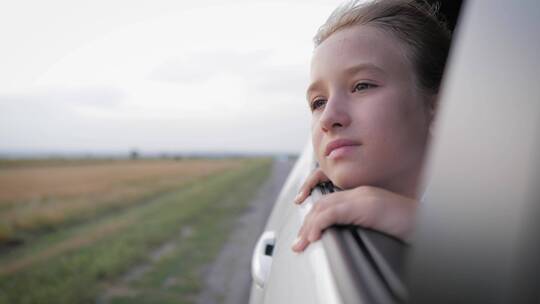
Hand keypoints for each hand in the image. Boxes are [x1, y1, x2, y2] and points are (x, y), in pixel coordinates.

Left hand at [292, 170, 417, 251]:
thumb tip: (344, 238)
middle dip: (307, 224)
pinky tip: (314, 237)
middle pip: (323, 204)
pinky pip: (332, 213)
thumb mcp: (378, 226)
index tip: (307, 234)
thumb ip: (361, 225)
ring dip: (309, 227)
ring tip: (303, 244)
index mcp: (363, 197)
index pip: (330, 202)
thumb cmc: (407, 227)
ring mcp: (362, 198)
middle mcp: (359, 194)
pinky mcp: (364, 206)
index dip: (314, 218)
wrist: (427, 223)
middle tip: (299, 243)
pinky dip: (319, 225)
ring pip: (324, 208)